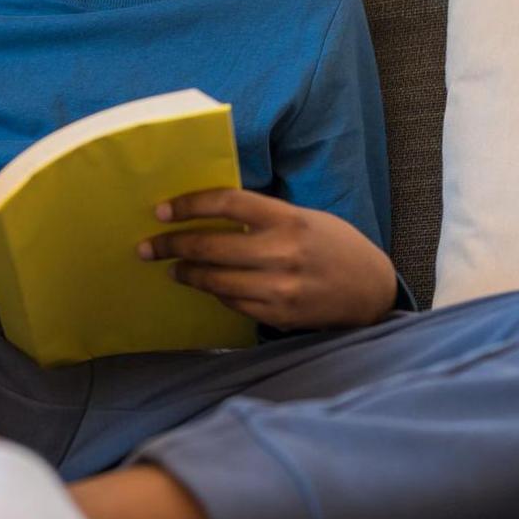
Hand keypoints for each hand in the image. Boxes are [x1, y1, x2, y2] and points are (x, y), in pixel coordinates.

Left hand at [135, 187, 396, 330]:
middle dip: (171, 246)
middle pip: (210, 246)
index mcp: (287, 218)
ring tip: (171, 267)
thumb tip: (205, 214)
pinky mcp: (280, 315)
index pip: (225, 203)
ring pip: (215, 281)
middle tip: (148, 247)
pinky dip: (216, 293)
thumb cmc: (330, 244)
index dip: (188, 205)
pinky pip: (233, 303)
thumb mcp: (301, 217)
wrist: (370, 287)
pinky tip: (206, 286)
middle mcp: (282, 252)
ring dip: (186, 273)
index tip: (161, 211)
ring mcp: (280, 288)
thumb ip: (259, 216)